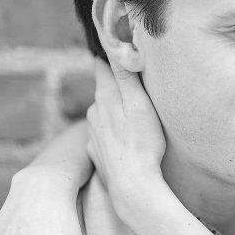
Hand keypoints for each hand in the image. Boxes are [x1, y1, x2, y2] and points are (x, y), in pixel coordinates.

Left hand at [86, 58, 166, 219]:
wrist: (133, 187)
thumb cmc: (142, 144)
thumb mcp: (140, 105)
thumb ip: (126, 76)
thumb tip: (115, 47)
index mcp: (104, 97)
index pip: (101, 65)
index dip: (110, 56)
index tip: (120, 48)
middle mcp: (92, 112)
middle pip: (104, 90)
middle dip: (117, 86)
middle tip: (137, 86)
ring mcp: (92, 133)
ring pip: (103, 113)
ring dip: (116, 111)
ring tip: (136, 118)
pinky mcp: (96, 152)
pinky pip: (104, 135)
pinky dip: (114, 133)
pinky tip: (128, 141)